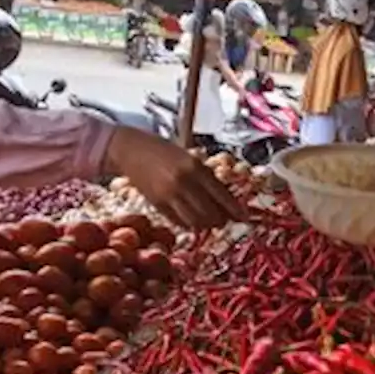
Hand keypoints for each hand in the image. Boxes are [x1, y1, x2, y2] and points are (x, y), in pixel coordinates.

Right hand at [102, 127, 246, 229]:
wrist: (130, 149)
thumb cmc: (162, 151)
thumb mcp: (189, 158)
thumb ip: (206, 177)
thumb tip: (226, 200)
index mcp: (195, 167)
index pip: (222, 195)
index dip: (235, 209)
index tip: (244, 217)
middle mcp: (183, 182)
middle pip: (211, 213)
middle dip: (221, 220)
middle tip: (225, 219)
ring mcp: (169, 195)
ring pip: (196, 222)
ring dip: (206, 224)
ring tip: (209, 220)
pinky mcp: (157, 204)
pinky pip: (180, 222)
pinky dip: (190, 223)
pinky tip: (192, 218)